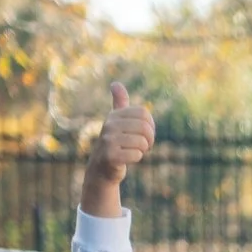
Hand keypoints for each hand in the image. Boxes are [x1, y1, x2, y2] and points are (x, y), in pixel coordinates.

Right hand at [80, 83, 154, 216]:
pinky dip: (136, 159)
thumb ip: (119, 103)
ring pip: (142, 143)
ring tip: (132, 152)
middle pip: (145, 128)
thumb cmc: (115, 143)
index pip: (144, 113)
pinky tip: (126, 159)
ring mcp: (108, 140)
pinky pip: (136, 155)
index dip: (150, 126)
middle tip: (143, 146)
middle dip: (149, 139)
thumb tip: (115, 83)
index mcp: (114, 115)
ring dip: (142, 150)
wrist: (102, 168)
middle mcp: (109, 125)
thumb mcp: (117, 121)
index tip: (144, 134)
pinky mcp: (110, 156)